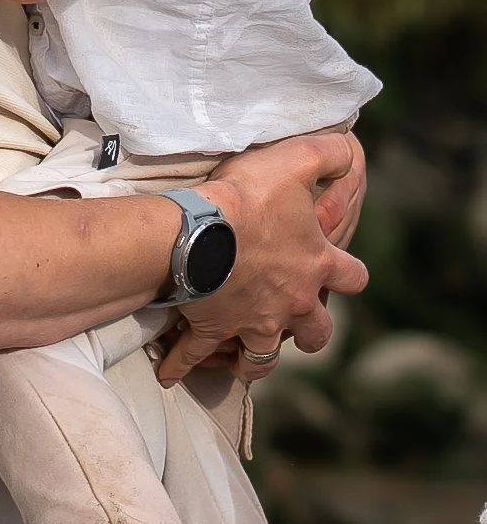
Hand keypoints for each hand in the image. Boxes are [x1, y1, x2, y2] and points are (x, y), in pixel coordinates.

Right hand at [154, 131, 367, 385]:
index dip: (350, 274)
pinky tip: (170, 374)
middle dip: (309, 334)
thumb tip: (350, 150)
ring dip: (255, 360)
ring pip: (262, 359)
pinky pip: (197, 356)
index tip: (339, 271)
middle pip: (315, 335)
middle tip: (296, 327)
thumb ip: (330, 155)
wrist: (197, 231)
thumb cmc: (248, 198)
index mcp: (315, 266)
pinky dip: (182, 366)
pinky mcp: (213, 329)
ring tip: (243, 356)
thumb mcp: (297, 161)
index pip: (354, 277)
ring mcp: (251, 322)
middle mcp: (290, 304)